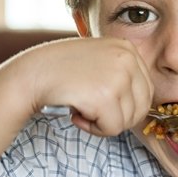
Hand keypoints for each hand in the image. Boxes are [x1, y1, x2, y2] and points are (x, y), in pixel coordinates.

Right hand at [21, 37, 152, 136]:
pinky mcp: (106, 97)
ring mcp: (119, 76)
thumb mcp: (97, 60)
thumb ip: (120, 73)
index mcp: (127, 48)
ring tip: (81, 107)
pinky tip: (76, 114)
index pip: (145, 90)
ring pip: (127, 121)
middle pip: (141, 107)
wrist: (31, 74)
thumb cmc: (60, 71)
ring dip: (103, 122)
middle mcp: (128, 58)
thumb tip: (141, 104)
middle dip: (116, 116)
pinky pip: (112, 129)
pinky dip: (94, 129)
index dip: (124, 105)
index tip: (99, 101)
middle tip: (91, 109)